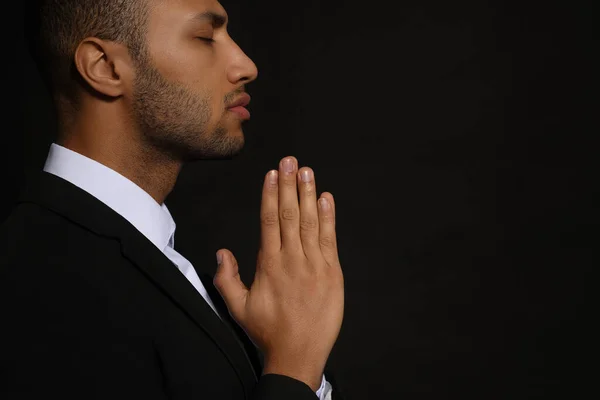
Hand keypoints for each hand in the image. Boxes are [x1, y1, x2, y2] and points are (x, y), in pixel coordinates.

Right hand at [214, 156, 343, 390]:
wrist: (299, 355)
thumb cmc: (268, 332)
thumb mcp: (238, 308)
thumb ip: (226, 278)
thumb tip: (221, 252)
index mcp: (269, 264)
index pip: (269, 220)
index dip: (271, 194)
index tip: (273, 174)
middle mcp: (292, 259)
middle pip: (290, 214)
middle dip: (290, 185)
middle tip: (291, 160)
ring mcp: (314, 265)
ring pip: (310, 222)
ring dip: (309, 194)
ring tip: (307, 171)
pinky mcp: (332, 273)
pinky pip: (329, 240)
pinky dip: (328, 218)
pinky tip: (326, 199)